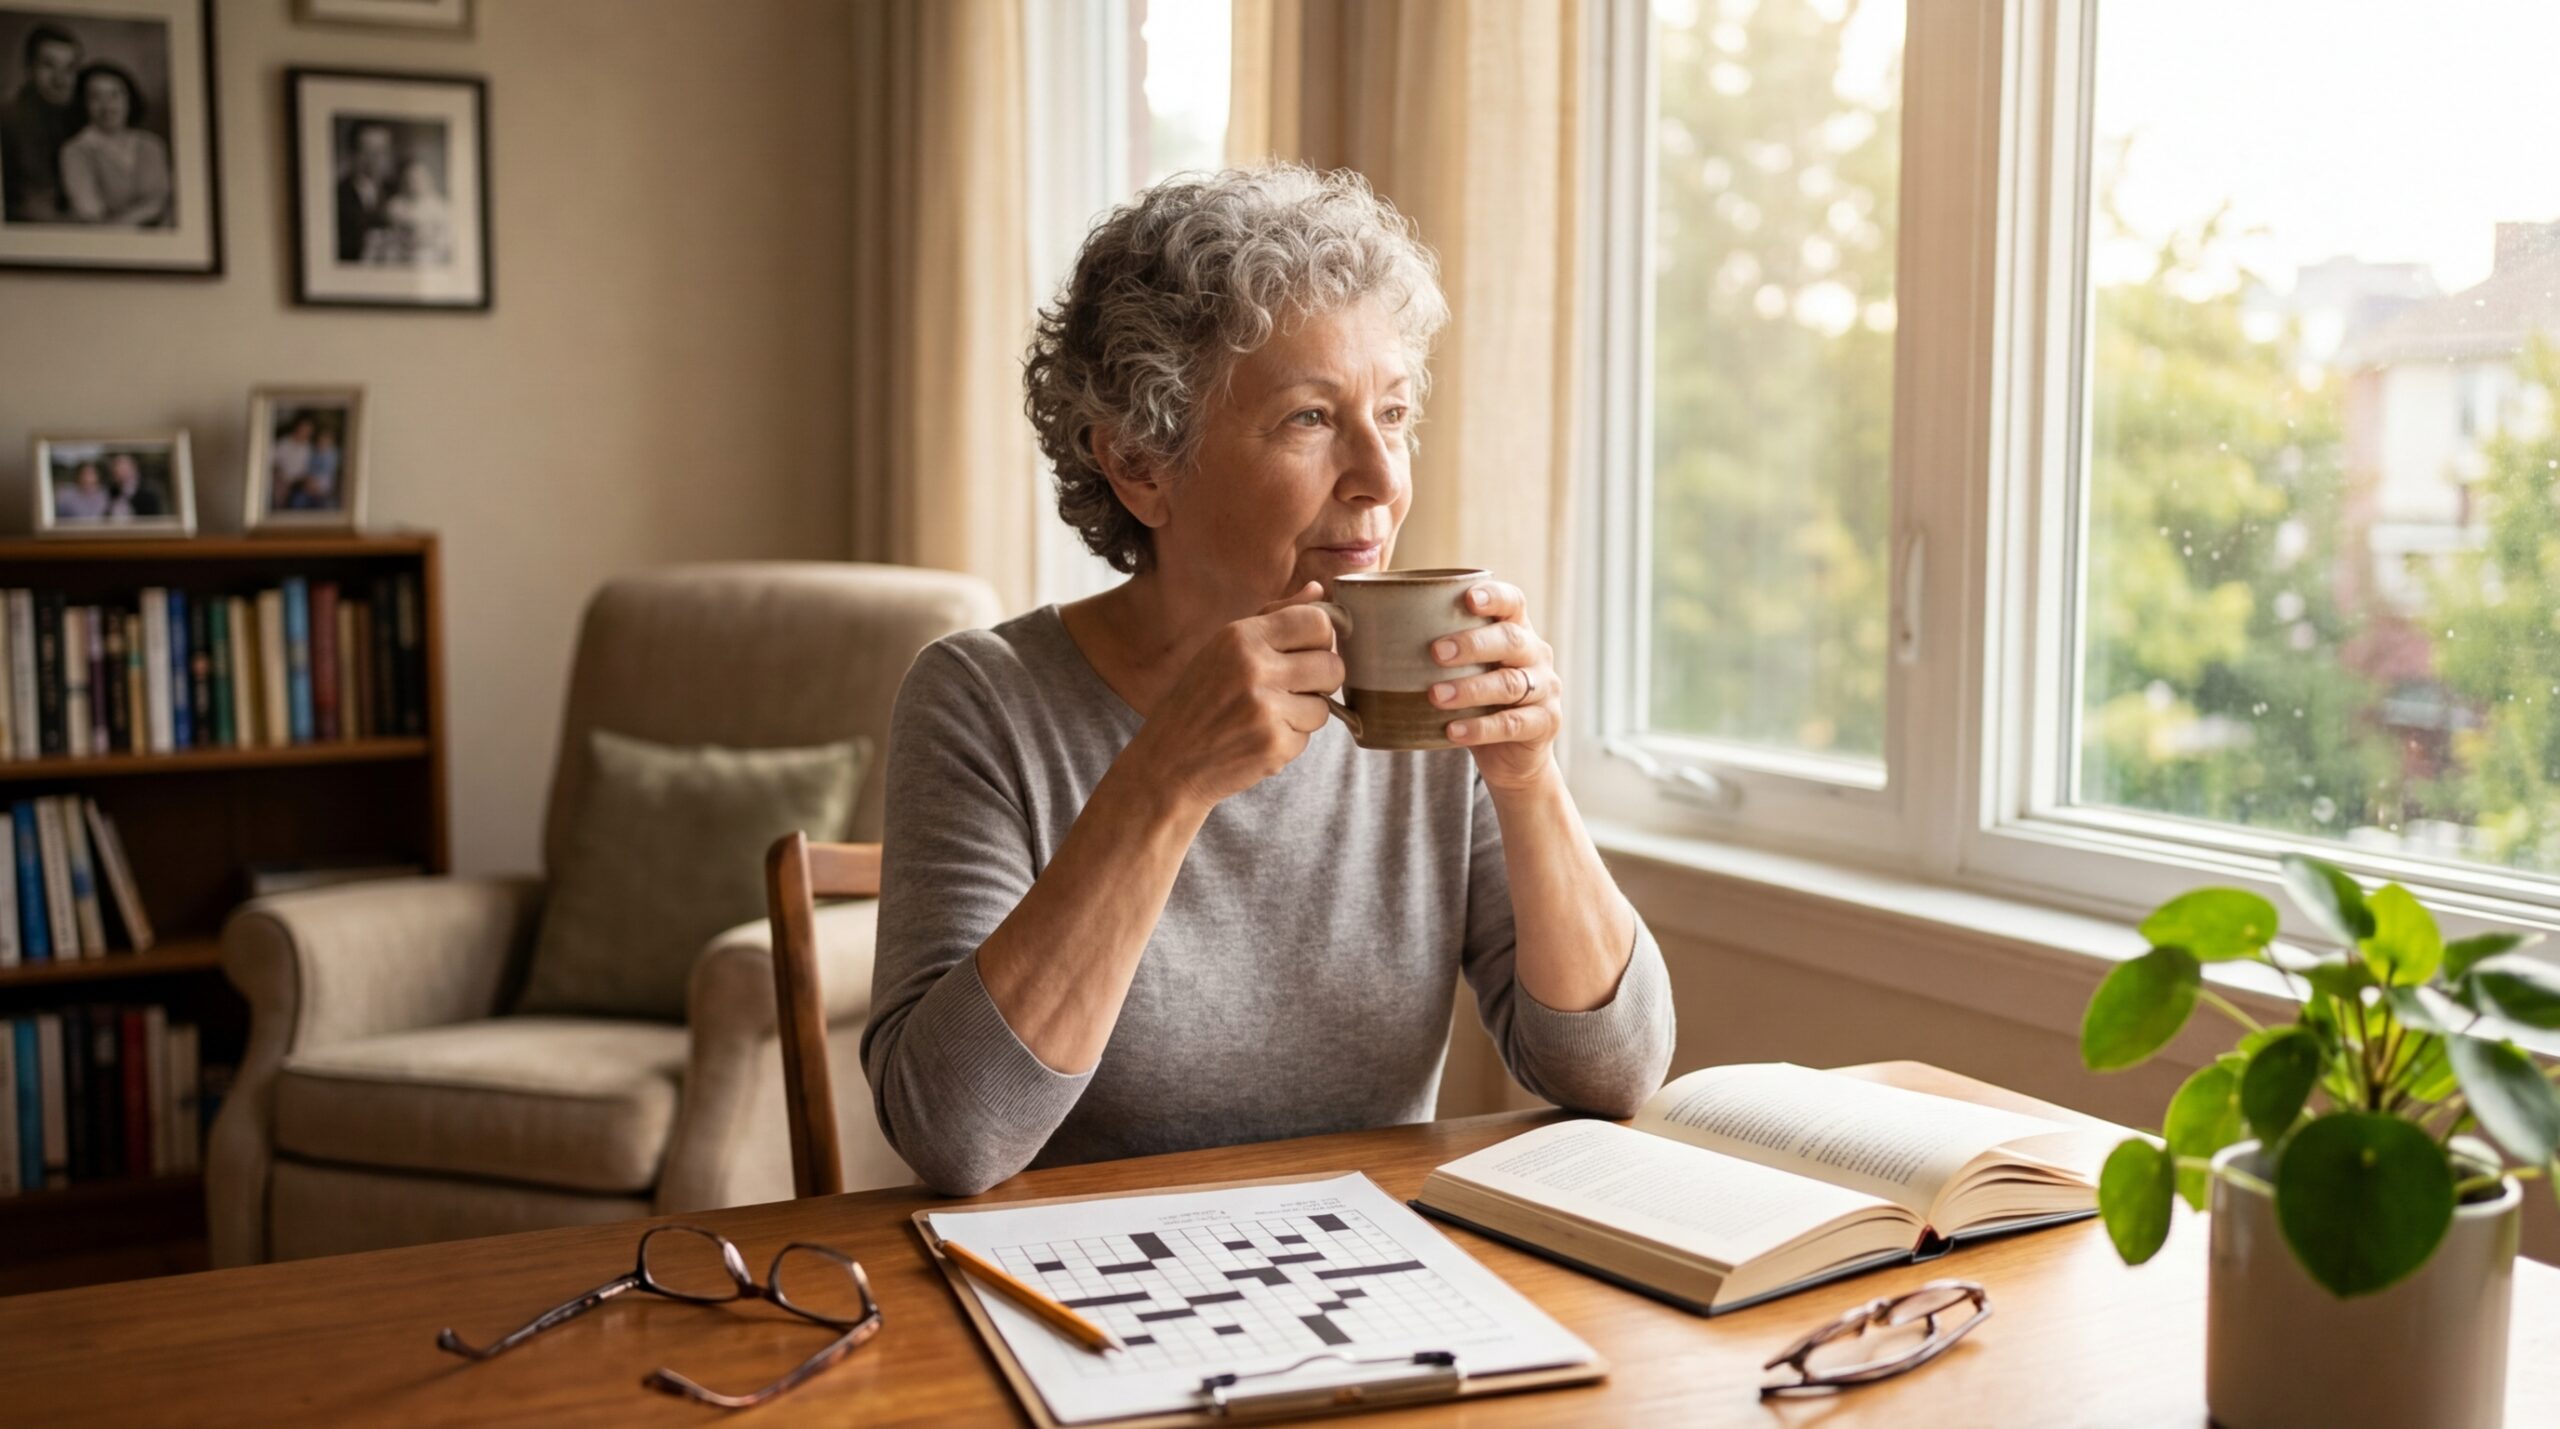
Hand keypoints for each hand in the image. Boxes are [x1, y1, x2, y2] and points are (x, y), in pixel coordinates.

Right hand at [1123, 583, 1344, 812]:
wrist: (1168, 762)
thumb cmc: (1198, 701)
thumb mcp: (1224, 649)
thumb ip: (1274, 617)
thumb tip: (1317, 589)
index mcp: (1241, 635)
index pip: (1317, 621)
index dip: (1322, 639)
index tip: (1309, 652)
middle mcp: (1254, 666)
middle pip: (1332, 664)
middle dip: (1320, 681)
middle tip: (1290, 690)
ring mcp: (1265, 707)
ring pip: (1324, 706)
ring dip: (1303, 715)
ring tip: (1266, 717)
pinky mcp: (1274, 744)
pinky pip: (1307, 738)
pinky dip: (1288, 742)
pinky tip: (1256, 739)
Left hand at [1429, 581, 1561, 792]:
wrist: (1513, 756)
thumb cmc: (1474, 700)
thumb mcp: (1459, 671)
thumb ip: (1429, 649)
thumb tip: (1352, 629)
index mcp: (1516, 630)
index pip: (1513, 602)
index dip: (1494, 596)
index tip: (1467, 597)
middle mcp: (1536, 654)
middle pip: (1511, 640)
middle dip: (1472, 643)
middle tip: (1435, 652)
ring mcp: (1545, 689)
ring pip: (1510, 683)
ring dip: (1470, 688)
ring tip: (1435, 696)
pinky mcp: (1545, 723)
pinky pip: (1512, 724)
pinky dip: (1480, 728)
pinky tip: (1452, 731)